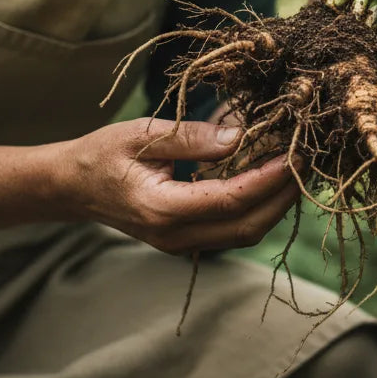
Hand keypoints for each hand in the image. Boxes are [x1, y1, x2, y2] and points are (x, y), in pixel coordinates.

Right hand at [56, 117, 298, 253]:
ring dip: (274, 205)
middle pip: (247, 226)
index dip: (269, 179)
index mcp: (161, 209)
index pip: (231, 200)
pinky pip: (232, 231)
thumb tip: (240, 137)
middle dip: (283, 196)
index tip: (296, 155)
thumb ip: (191, 138)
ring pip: (244, 234)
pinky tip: (269, 181)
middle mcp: (174, 236)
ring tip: (294, 169)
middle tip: (306, 161)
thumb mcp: (141, 134)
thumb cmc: (102, 154)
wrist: (70, 186)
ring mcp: (180, 244)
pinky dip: (257, 209)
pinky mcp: (185, 240)